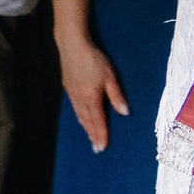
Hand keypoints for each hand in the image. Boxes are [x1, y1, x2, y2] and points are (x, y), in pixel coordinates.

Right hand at [59, 35, 128, 151]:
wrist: (72, 45)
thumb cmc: (94, 59)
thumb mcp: (110, 77)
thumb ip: (116, 96)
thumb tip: (125, 113)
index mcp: (92, 98)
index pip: (98, 121)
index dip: (101, 134)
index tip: (102, 147)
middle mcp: (80, 99)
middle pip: (87, 121)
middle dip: (92, 134)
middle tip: (96, 148)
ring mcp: (72, 93)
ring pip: (79, 115)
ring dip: (85, 127)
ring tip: (89, 136)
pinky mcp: (68, 86)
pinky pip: (74, 107)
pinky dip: (79, 117)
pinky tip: (80, 117)